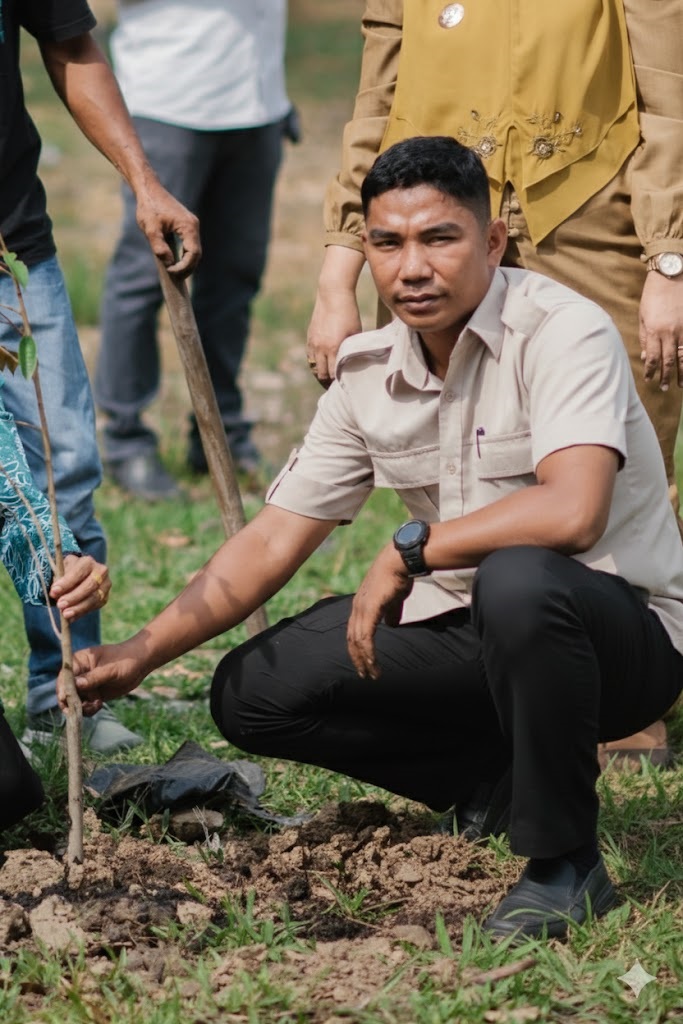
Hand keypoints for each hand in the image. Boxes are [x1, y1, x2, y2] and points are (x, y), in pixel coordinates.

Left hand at [50, 554, 110, 619]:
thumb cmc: (66, 573)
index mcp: (87, 562)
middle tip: (60, 605)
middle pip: (90, 585)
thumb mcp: (61, 571)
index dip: (66, 582)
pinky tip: (71, 618)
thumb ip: (58, 580)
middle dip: (74, 597)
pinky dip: (81, 613)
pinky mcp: (105, 597)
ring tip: (65, 615)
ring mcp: (105, 585)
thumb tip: (55, 594)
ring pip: (94, 598)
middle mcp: (100, 571)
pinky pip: (94, 606)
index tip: (53, 592)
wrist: (78, 576)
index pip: (79, 572)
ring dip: (79, 607)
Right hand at [58, 639, 147, 716]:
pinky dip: (89, 709)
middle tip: (81, 708)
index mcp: (79, 661)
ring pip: (74, 701)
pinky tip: (99, 704)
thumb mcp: (110, 669)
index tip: (64, 698)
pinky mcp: (93, 694)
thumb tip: (75, 685)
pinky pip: (85, 706)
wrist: (141, 664)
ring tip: (96, 705)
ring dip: (81, 707)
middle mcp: (79, 673)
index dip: (62, 687)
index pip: (65, 676)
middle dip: (71, 702)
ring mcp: (86, 685)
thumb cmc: (126, 660)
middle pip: (66, 691)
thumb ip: (93, 677)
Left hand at [135, 183, 200, 276]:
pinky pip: (189, 244)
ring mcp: (191, 225)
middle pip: (196, 254)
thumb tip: (169, 264)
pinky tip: (175, 262)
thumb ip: (159, 247)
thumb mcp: (150, 229)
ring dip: (186, 263)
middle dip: (187, 268)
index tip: (171, 272)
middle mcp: (193, 226)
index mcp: (188, 226)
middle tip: (173, 276)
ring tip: (174, 272)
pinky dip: (184, 255)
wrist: (149, 190)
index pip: (193, 253)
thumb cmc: (149, 207)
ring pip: (194, 250)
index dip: (184, 267)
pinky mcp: (186, 226)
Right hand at [307, 285, 361, 387]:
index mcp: (333, 347)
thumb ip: (352, 349)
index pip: (332, 374)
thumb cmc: (349, 312)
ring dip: (320, 375)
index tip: (344, 388)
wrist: (332, 294)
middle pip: (321, 374)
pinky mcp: (309, 337)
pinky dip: (315, 364)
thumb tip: (355, 362)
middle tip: (336, 389)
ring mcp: (313, 343)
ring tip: (328, 381)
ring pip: (314, 367)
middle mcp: (320, 347)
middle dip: (328, 383)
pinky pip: (310, 357)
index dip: (338, 383)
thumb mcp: (355, 332)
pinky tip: (322, 367)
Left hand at [346, 545, 412, 679]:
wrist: (400, 560)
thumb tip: (392, 625)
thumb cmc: (398, 576)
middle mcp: (356, 608)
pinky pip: (365, 637)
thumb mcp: (394, 598)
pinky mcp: (369, 610)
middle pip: (351, 640)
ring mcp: (361, 609)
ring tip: (372, 675)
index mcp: (360, 605)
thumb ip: (391, 612)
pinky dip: (368, 653)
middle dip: (357, 659)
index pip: (354, 631)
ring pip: (357, 642)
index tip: (364, 663)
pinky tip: (373, 664)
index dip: (358, 648)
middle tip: (365, 675)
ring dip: (364, 661)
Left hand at [639, 272, 682, 389]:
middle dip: (666, 376)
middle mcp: (670, 332)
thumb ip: (644, 337)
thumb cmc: (653, 295)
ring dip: (682, 373)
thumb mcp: (643, 315)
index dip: (651, 371)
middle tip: (665, 388)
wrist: (672, 275)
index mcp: (654, 331)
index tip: (649, 380)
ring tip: (681, 385)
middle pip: (668, 360)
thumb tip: (644, 356)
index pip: (652, 357)